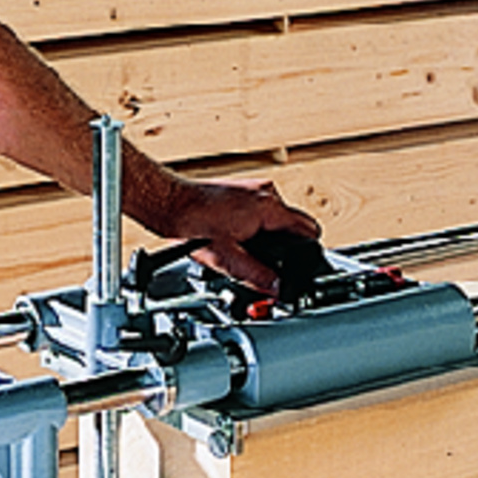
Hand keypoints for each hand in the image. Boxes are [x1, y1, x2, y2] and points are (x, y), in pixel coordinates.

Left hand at [159, 176, 320, 293]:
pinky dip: (256, 226)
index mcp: (268, 207)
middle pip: (293, 226)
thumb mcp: (227, 259)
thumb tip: (276, 289)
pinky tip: (238, 237)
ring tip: (247, 249)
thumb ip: (256, 276)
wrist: (169, 203)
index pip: (308, 230)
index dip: (306, 253)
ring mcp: (254, 188)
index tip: (299, 267)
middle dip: (285, 248)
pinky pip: (261, 211)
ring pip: (276, 219)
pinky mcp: (242, 190)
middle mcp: (266, 193)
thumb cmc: (191, 225)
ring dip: (268, 237)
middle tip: (269, 264)